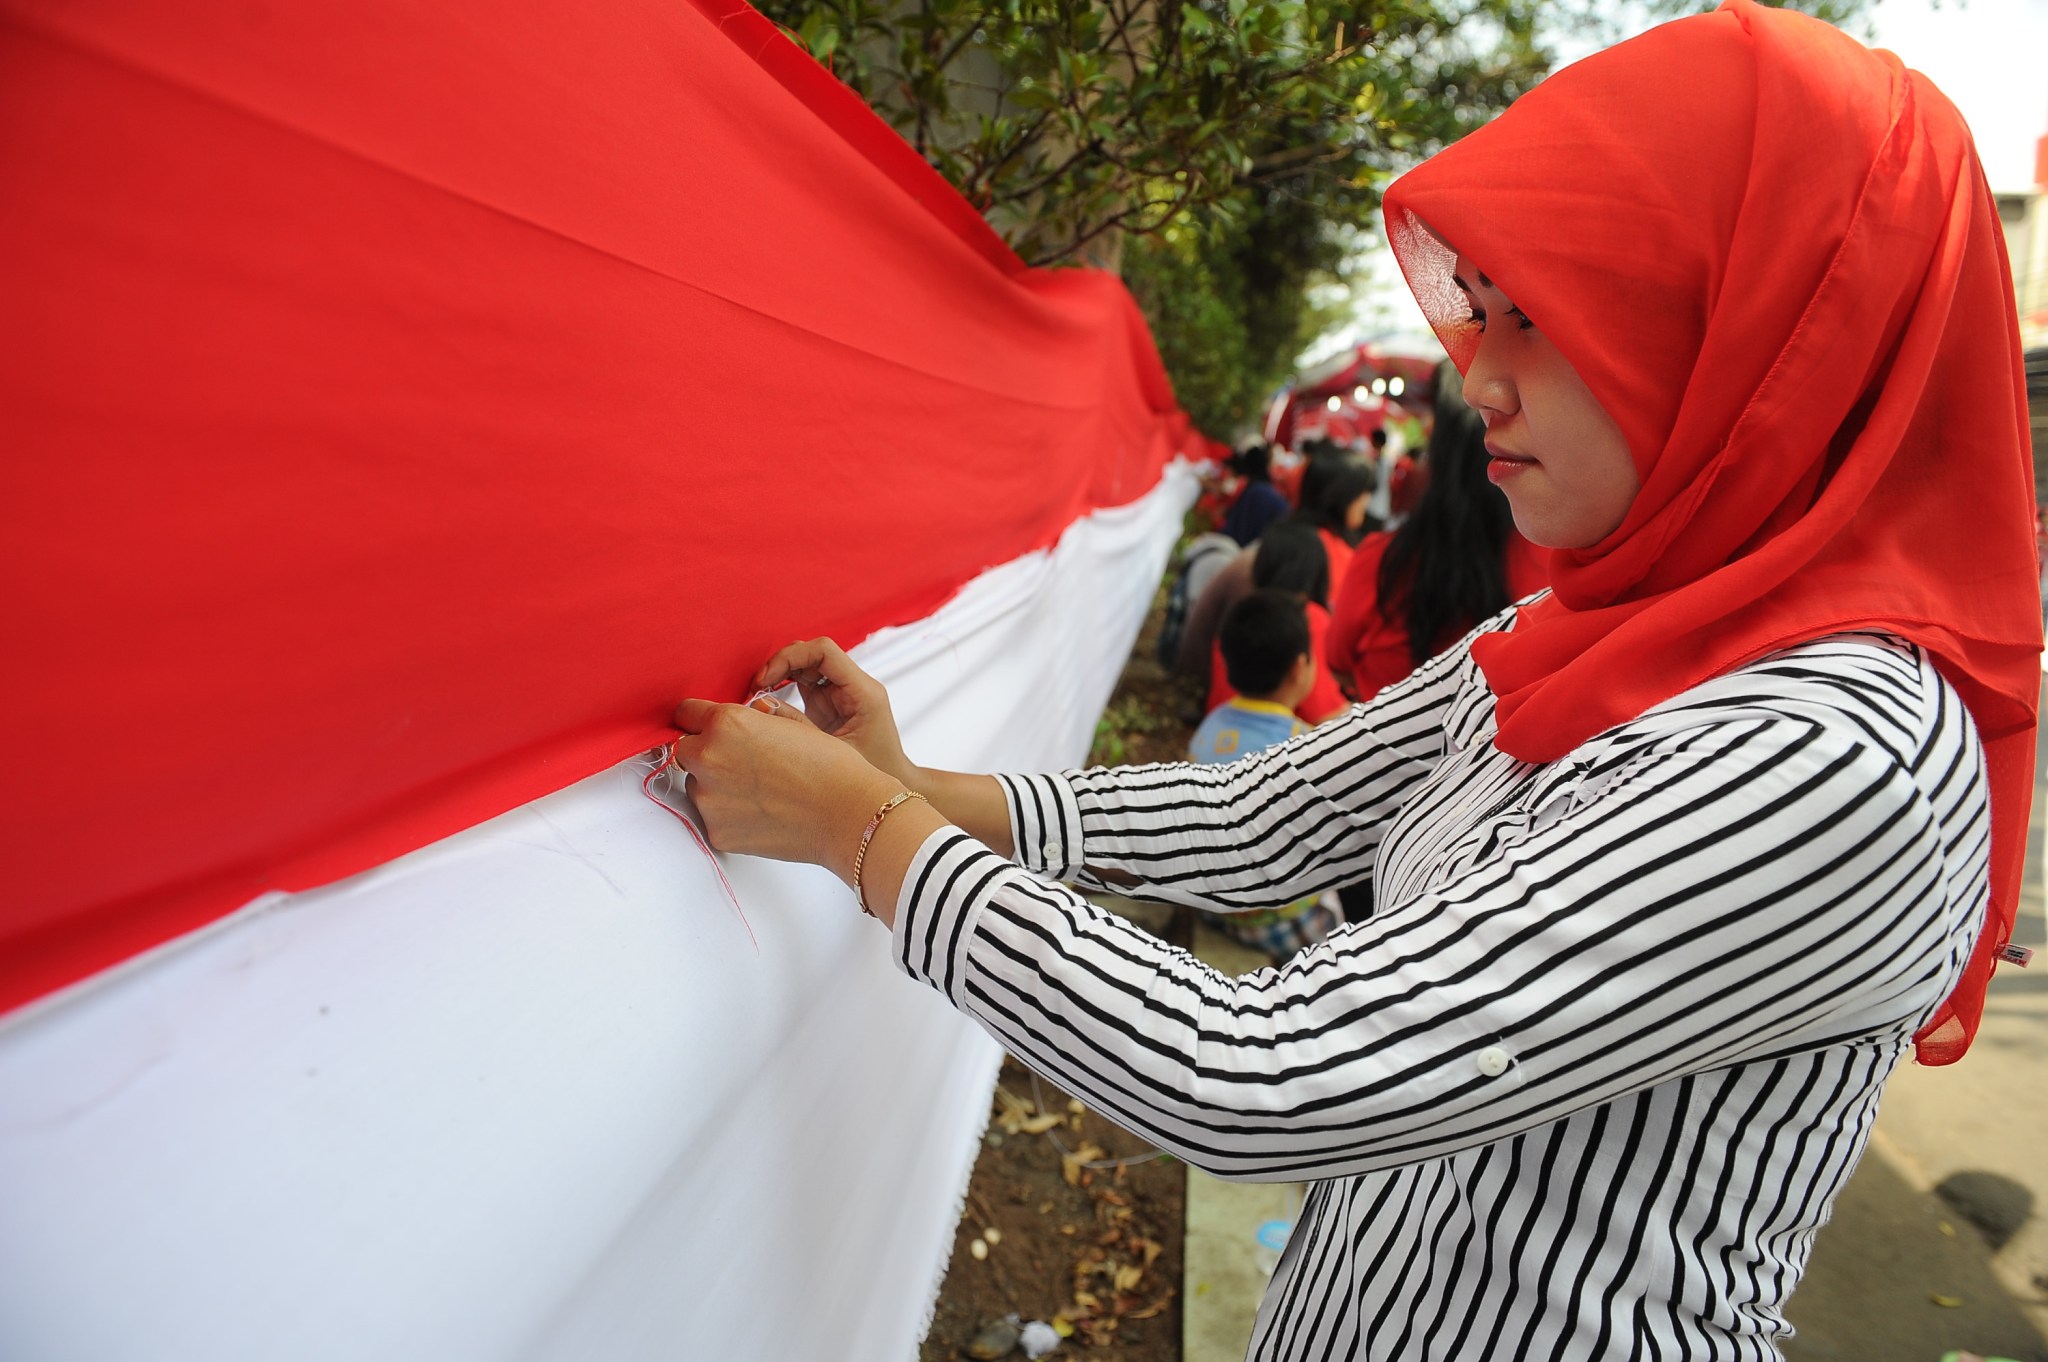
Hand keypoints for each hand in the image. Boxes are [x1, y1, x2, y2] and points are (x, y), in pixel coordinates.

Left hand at [670, 696, 902, 877]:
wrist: (848, 815)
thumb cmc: (830, 768)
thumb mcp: (790, 724)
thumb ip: (753, 718)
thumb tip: (741, 718)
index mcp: (727, 723)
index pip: (685, 713)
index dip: (700, 719)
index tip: (708, 727)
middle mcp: (709, 758)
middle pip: (686, 750)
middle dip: (707, 753)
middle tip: (743, 763)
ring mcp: (709, 799)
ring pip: (697, 785)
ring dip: (717, 785)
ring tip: (760, 791)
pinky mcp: (716, 831)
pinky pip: (712, 817)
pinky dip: (729, 814)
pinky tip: (762, 812)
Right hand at [752, 638, 915, 785]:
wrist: (888, 789)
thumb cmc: (871, 773)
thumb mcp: (832, 752)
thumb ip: (798, 726)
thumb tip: (761, 704)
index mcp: (863, 691)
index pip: (824, 652)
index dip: (791, 656)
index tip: (766, 678)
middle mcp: (854, 685)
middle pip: (813, 653)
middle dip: (781, 663)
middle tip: (757, 687)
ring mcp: (841, 691)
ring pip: (806, 664)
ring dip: (780, 673)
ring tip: (758, 693)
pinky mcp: (829, 701)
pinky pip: (803, 681)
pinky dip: (783, 685)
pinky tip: (768, 700)